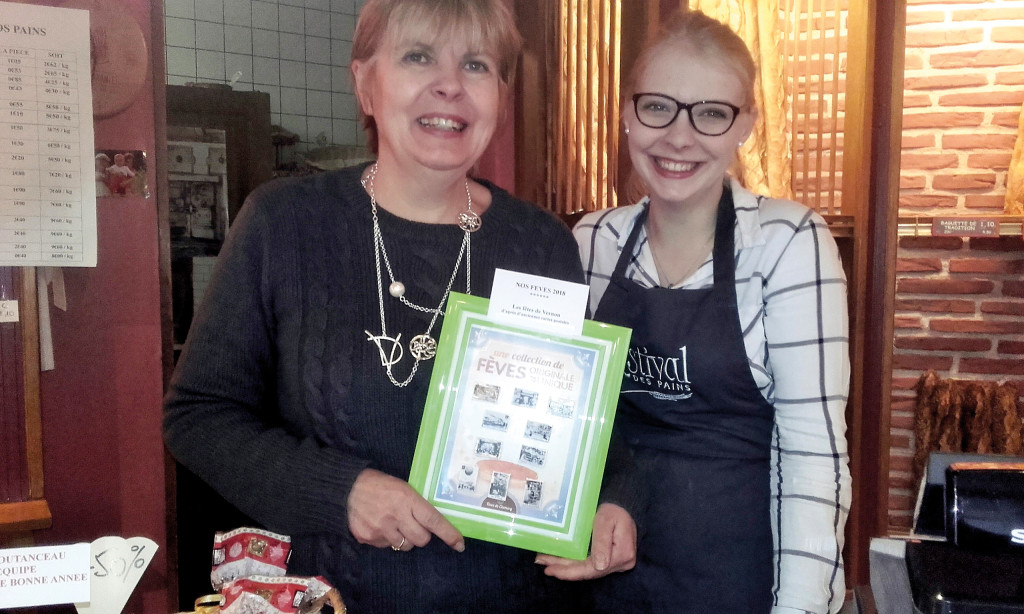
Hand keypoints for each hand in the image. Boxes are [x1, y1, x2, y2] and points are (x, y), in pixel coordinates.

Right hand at [348, 468, 464, 551]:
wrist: (346, 488)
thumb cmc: (378, 484)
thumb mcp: (402, 487)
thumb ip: (416, 504)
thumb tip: (431, 522)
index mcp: (407, 499)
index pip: (433, 520)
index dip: (449, 534)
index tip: (459, 544)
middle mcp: (396, 516)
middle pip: (421, 540)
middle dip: (422, 535)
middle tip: (414, 525)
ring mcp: (381, 529)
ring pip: (405, 546)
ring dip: (405, 538)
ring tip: (394, 524)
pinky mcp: (368, 538)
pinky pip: (386, 546)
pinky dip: (387, 539)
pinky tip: (380, 525)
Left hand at [534, 503, 635, 579]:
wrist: (623, 506)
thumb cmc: (614, 510)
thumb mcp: (606, 520)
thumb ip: (602, 540)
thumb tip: (599, 566)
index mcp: (622, 555)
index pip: (593, 569)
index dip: (571, 572)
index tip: (552, 570)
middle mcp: (620, 564)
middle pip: (588, 571)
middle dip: (564, 570)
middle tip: (544, 566)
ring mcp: (615, 563)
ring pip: (587, 568)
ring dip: (566, 566)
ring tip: (546, 562)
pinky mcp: (609, 559)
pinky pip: (589, 563)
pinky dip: (573, 562)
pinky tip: (559, 560)